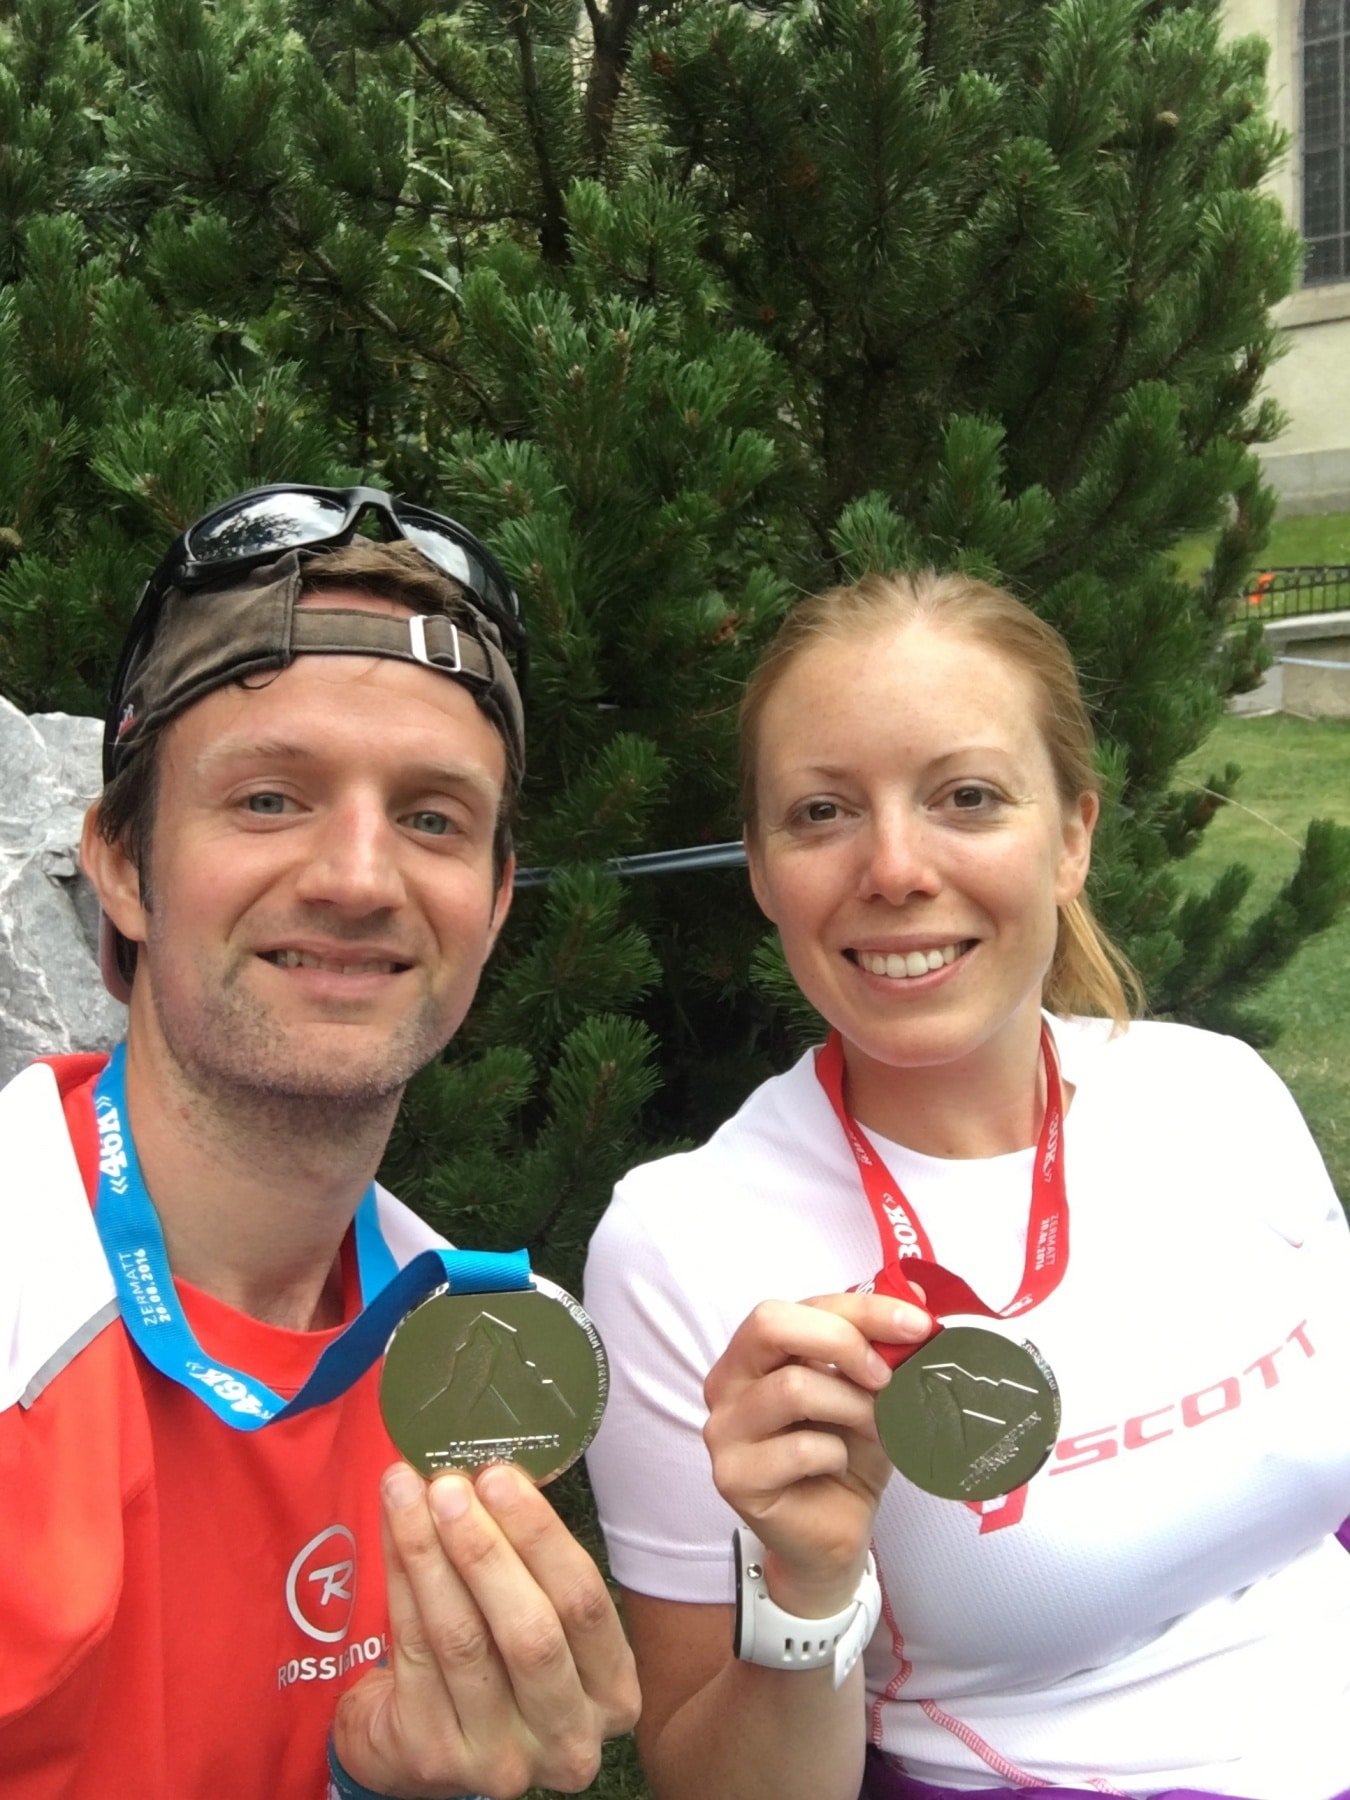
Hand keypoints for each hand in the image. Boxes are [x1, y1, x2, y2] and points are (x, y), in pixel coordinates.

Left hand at [333, 1462, 639, 1797]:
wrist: (430, 1742)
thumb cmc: (501, 1659)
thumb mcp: (544, 1620)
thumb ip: (532, 1563)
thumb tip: (489, 1472)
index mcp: (613, 1693)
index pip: (585, 1605)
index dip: (541, 1537)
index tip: (500, 1476)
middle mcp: (568, 1737)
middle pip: (530, 1633)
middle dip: (485, 1548)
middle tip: (449, 1485)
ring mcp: (501, 1758)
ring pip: (463, 1640)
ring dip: (430, 1554)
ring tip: (406, 1491)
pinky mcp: (435, 1757)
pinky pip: (414, 1652)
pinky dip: (400, 1580)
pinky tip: (392, 1532)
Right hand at [702, 1291, 930, 1615]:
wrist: (834, 1531)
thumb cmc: (847, 1452)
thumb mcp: (870, 1390)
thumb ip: (880, 1343)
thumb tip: (916, 1294)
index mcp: (757, 1348)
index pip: (802, 1305)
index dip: (864, 1310)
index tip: (918, 1326)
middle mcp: (729, 1380)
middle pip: (771, 1324)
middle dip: (843, 1342)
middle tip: (885, 1378)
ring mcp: (724, 1428)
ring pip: (792, 1388)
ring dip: (852, 1408)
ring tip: (873, 1429)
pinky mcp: (733, 1476)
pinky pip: (798, 1449)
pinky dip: (835, 1455)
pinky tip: (837, 1467)